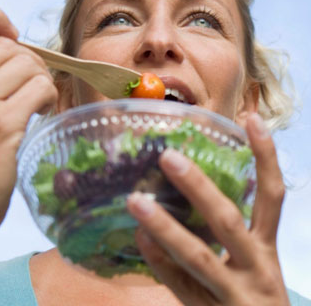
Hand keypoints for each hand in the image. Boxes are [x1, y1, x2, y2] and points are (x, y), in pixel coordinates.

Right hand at [0, 6, 57, 232]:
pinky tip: (41, 110)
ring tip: (36, 100)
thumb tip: (10, 43)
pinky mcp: (1, 125)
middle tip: (32, 83)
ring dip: (41, 79)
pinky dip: (47, 95)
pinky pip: (40, 88)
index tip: (10, 33)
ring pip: (28, 65)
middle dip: (30, 61)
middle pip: (9, 48)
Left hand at [127, 113, 289, 305]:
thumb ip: (237, 229)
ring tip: (136, 200)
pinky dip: (159, 261)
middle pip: (227, 220)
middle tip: (168, 157)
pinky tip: (139, 239)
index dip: (265, 156)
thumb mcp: (255, 260)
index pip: (272, 195)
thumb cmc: (256, 295)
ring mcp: (233, 295)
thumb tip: (201, 185)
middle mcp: (256, 268)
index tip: (251, 119)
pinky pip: (180, 286)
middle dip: (198, 187)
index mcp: (267, 247)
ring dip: (164, 226)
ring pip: (198, 256)